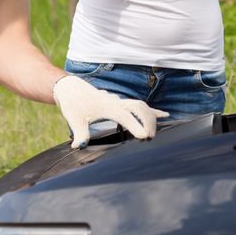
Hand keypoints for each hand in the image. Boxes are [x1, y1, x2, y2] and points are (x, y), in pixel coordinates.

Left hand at [53, 76, 168, 148]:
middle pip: (139, 108)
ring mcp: (120, 102)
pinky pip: (140, 107)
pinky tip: (164, 115)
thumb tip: (79, 146)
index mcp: (108, 107)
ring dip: (152, 117)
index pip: (126, 117)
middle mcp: (117, 103)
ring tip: (157, 130)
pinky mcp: (121, 103)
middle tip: (149, 137)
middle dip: (148, 121)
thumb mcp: (74, 120)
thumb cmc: (74, 104)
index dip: (136, 126)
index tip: (144, 137)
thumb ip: (79, 134)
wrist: (71, 89)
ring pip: (142, 106)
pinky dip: (152, 111)